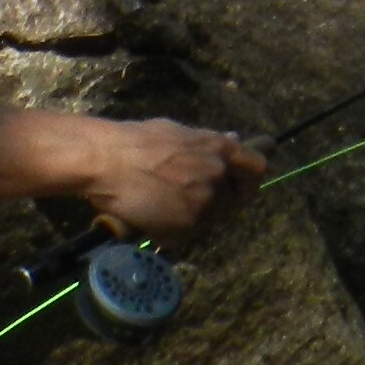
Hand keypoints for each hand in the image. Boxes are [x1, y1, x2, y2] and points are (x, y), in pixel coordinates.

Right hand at [81, 119, 262, 240]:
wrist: (107, 161)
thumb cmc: (135, 141)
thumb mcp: (178, 132)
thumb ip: (208, 142)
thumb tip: (234, 140)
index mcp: (219, 148)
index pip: (257, 167)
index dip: (248, 178)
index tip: (238, 183)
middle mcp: (219, 174)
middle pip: (237, 197)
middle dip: (220, 200)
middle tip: (195, 199)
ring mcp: (206, 201)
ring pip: (213, 217)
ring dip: (197, 215)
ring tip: (167, 206)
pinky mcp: (188, 224)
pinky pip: (190, 231)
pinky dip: (176, 229)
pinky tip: (154, 216)